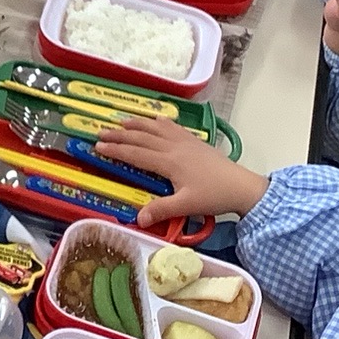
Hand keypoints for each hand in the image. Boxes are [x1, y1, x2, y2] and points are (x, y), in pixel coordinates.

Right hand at [92, 117, 269, 229]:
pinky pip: (173, 127)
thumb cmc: (213, 196)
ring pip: (156, 128)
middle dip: (120, 135)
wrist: (241, 186)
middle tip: (100, 132)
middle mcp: (174, 147)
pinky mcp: (195, 142)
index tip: (98, 146)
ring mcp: (185, 142)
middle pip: (142, 138)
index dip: (116, 150)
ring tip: (121, 121)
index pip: (136, 154)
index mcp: (169, 162)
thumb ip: (161, 209)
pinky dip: (160, 122)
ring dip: (137, 124)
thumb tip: (138, 219)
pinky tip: (156, 119)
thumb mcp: (186, 205)